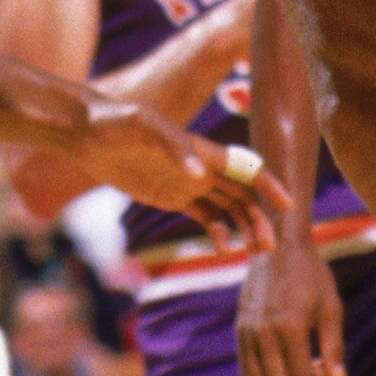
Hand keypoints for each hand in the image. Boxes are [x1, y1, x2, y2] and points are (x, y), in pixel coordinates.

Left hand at [69, 100, 289, 249]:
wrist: (87, 132)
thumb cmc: (116, 122)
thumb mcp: (142, 127)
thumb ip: (173, 147)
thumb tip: (201, 175)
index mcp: (202, 148)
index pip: (245, 168)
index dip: (269, 185)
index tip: (288, 206)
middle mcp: (202, 165)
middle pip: (242, 194)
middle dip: (260, 218)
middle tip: (269, 249)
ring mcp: (188, 181)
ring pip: (228, 206)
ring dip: (244, 227)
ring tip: (255, 254)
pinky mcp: (172, 194)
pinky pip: (205, 214)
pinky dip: (218, 231)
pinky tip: (222, 249)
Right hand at [237, 233, 344, 375]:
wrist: (277, 245)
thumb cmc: (310, 274)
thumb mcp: (331, 306)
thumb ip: (334, 345)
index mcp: (289, 325)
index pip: (303, 374)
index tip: (325, 367)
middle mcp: (264, 332)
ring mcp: (248, 331)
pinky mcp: (240, 329)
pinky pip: (246, 368)